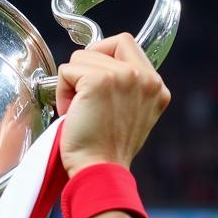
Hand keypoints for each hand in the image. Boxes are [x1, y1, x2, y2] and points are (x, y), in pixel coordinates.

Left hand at [55, 33, 170, 176]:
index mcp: (156, 86)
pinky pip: (67, 70)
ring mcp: (124, 77)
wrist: (100, 172)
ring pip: (82, 57)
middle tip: (83, 98)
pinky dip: (61, 91)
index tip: (93, 84)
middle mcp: (145, 78)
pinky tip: (70, 113)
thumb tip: (101, 71)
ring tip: (78, 112)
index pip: (126, 45)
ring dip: (72, 83)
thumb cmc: (107, 153)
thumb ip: (128, 90)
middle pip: (105, 46)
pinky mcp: (98, 82)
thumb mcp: (132, 116)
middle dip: (86, 68)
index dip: (103, 58)